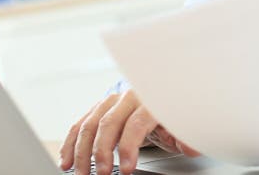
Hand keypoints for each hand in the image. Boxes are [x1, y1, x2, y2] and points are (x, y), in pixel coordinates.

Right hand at [59, 89, 200, 174]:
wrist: (161, 91)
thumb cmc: (168, 112)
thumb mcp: (181, 124)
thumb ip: (186, 135)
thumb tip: (190, 145)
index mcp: (150, 101)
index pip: (136, 124)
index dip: (129, 148)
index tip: (126, 169)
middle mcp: (128, 98)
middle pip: (109, 123)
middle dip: (101, 151)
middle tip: (101, 174)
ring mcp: (111, 101)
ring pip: (90, 123)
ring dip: (81, 150)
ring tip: (81, 173)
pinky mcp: (99, 108)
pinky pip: (81, 124)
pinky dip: (71, 143)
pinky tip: (67, 161)